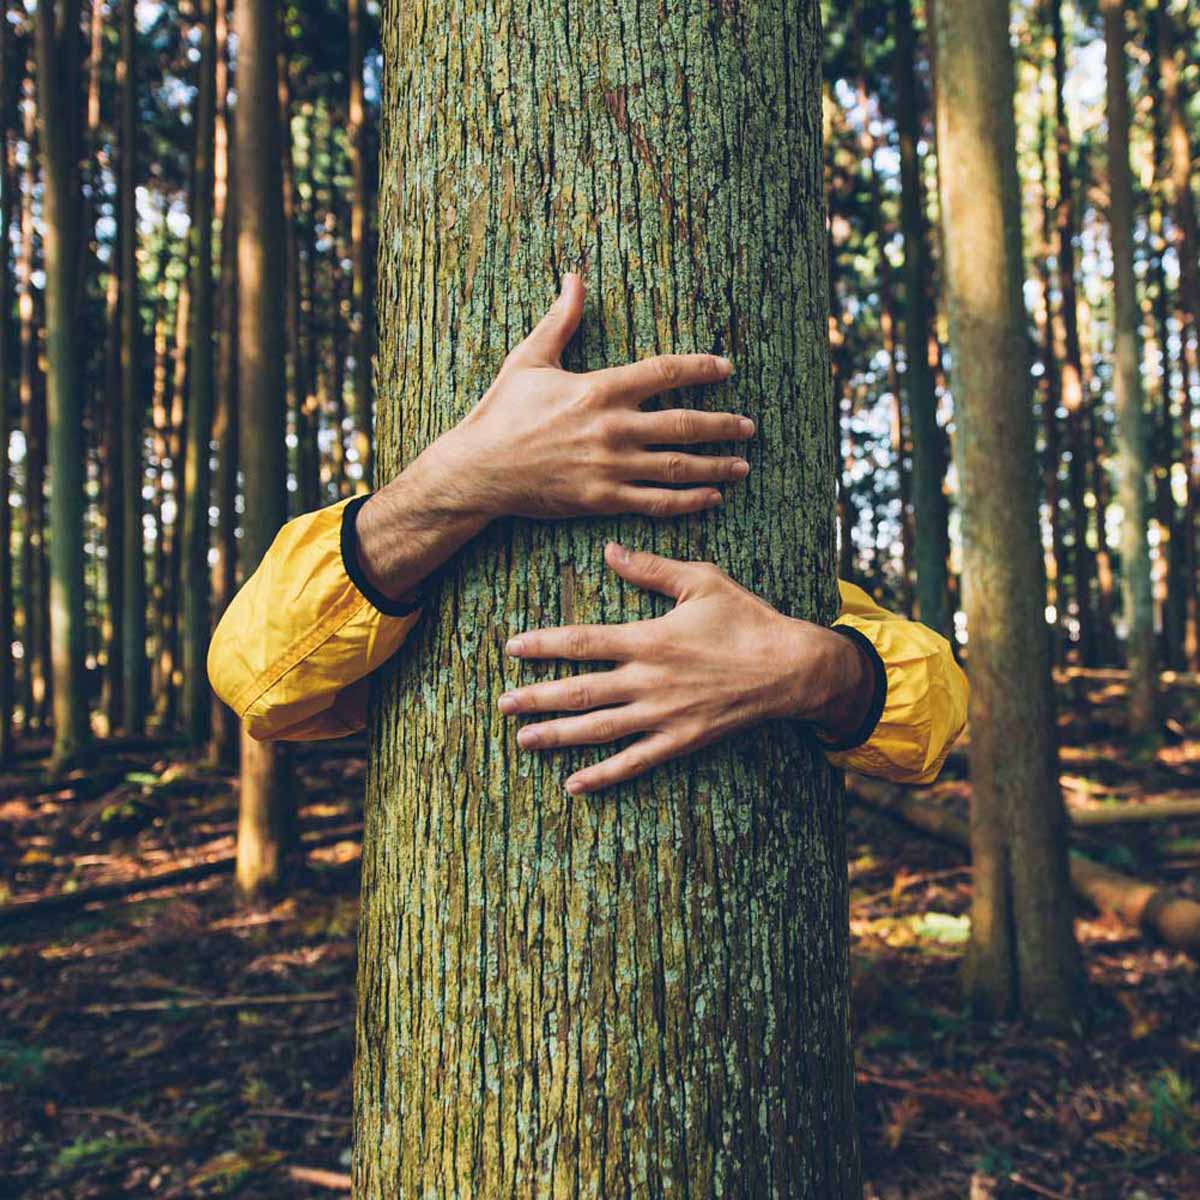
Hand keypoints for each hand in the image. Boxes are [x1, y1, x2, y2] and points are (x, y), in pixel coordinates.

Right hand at [429, 273, 754, 520]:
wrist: (478, 469)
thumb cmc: (501, 413)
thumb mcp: (529, 359)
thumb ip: (560, 320)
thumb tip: (574, 277)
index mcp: (599, 389)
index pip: (664, 372)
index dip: (700, 368)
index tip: (725, 367)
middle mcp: (612, 427)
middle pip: (683, 424)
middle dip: (722, 424)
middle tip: (748, 425)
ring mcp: (610, 466)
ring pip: (676, 467)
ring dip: (715, 465)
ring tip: (741, 465)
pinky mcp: (603, 499)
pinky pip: (655, 501)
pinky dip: (687, 501)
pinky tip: (711, 498)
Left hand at [499, 544, 873, 793]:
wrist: (790, 668)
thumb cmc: (747, 619)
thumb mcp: (701, 580)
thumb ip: (651, 568)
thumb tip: (609, 550)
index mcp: (648, 638)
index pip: (582, 641)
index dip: (543, 644)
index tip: (511, 648)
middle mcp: (648, 680)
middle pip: (579, 691)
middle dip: (536, 697)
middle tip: (502, 704)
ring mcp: (662, 715)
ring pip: (598, 729)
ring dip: (557, 736)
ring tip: (523, 741)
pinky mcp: (680, 741)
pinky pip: (634, 762)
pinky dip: (602, 775)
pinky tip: (573, 784)